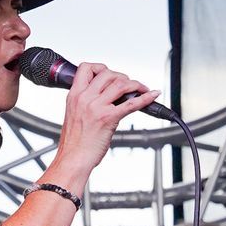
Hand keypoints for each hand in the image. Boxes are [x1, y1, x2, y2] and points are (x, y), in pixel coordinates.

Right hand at [53, 61, 161, 175]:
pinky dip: (146, 97)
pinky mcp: (108, 118)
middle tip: (129, 85)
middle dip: (123, 77)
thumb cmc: (74, 142)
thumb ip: (86, 103)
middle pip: (108, 74)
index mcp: (74, 95)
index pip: (86, 68)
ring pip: (120, 84)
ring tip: (142, 89)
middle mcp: (85, 98)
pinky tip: (152, 95)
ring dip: (135, 84)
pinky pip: (132, 103)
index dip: (101, 67)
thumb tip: (103, 98)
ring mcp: (96, 107)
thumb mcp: (74, 114)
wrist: (73, 159)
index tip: (110, 73)